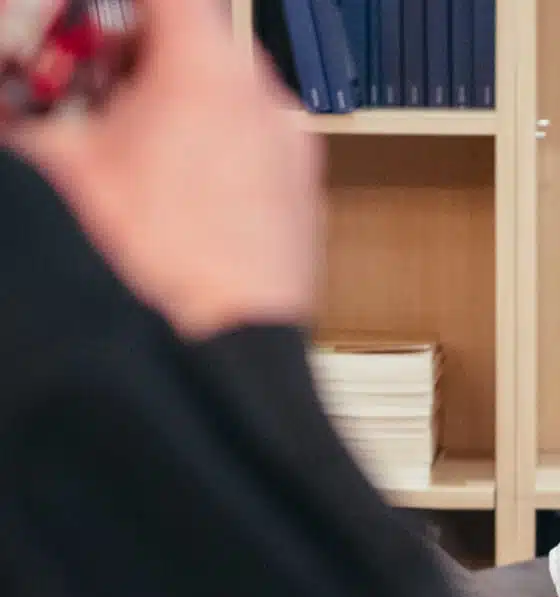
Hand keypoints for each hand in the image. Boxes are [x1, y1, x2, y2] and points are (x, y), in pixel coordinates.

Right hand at [3, 0, 322, 339]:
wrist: (217, 371)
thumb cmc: (146, 270)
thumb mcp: (53, 169)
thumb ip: (33, 120)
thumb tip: (30, 119)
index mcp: (210, 68)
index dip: (119, 4)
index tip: (82, 16)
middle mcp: (267, 103)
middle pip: (192, 43)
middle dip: (130, 59)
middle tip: (79, 87)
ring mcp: (294, 158)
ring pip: (223, 102)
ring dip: (167, 110)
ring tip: (114, 151)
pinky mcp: (302, 209)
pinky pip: (248, 156)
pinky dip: (205, 157)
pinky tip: (161, 200)